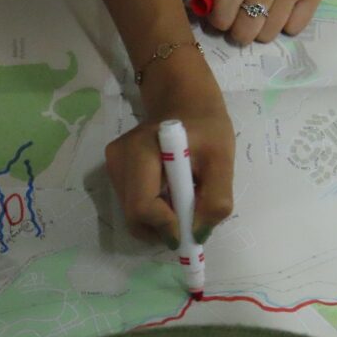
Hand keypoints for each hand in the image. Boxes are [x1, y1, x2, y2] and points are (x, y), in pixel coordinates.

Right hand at [105, 50, 234, 246]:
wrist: (184, 101)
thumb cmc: (206, 127)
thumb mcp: (223, 160)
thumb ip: (215, 200)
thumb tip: (197, 235)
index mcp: (141, 151)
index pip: (143, 205)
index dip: (167, 226)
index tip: (191, 232)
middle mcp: (118, 159)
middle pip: (134, 215)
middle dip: (163, 228)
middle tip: (190, 222)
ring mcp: (112, 165)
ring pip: (133, 214)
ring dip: (160, 220)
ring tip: (183, 200)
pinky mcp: (114, 171)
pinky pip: (132, 205)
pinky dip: (153, 211)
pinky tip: (169, 194)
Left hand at [182, 0, 329, 44]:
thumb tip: (190, 3)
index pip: (222, 17)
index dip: (218, 21)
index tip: (221, 13)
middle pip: (245, 31)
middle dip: (237, 31)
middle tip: (240, 19)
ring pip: (269, 34)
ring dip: (260, 30)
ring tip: (260, 15)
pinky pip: (295, 28)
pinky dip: (285, 25)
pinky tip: (280, 11)